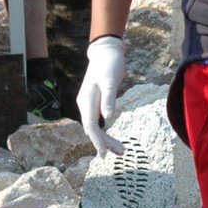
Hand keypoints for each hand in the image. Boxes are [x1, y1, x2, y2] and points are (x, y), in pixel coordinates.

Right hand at [78, 36, 125, 155]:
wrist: (106, 52)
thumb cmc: (109, 65)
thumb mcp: (110, 81)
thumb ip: (109, 99)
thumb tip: (108, 118)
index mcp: (86, 100)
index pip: (90, 126)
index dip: (97, 141)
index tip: (105, 154)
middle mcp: (85, 105)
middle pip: (93, 130)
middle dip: (105, 143)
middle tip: (122, 153)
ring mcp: (89, 105)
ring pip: (96, 128)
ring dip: (107, 140)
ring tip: (122, 150)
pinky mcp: (96, 104)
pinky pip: (99, 122)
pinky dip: (107, 132)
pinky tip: (114, 140)